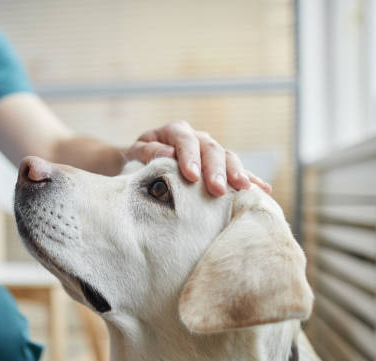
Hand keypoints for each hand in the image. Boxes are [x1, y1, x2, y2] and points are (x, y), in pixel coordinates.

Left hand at [124, 121, 271, 195]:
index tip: (191, 177)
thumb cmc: (135, 160)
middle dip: (216, 170)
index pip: (185, 140)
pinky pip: (237, 171)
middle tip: (217, 189)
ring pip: (228, 157)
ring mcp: (210, 151)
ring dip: (237, 173)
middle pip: (211, 149)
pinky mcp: (218, 166)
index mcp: (174, 131)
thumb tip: (167, 155)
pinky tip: (263, 190)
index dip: (189, 157)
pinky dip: (250, 179)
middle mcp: (196, 138)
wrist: (138, 165)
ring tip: (244, 189)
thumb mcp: (134, 154)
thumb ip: (147, 153)